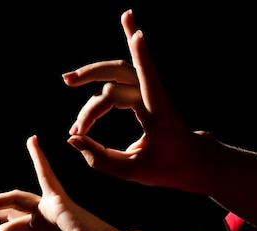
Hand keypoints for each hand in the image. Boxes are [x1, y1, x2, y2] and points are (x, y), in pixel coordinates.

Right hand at [62, 9, 213, 191]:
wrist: (189, 160)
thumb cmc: (165, 167)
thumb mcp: (132, 171)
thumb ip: (100, 158)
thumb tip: (72, 140)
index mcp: (159, 114)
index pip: (149, 80)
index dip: (143, 57)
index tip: (139, 34)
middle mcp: (155, 96)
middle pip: (122, 72)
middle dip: (94, 73)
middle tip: (67, 81)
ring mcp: (149, 92)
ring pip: (117, 72)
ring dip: (93, 74)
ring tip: (67, 81)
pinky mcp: (142, 93)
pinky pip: (120, 76)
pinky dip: (102, 75)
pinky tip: (106, 44)